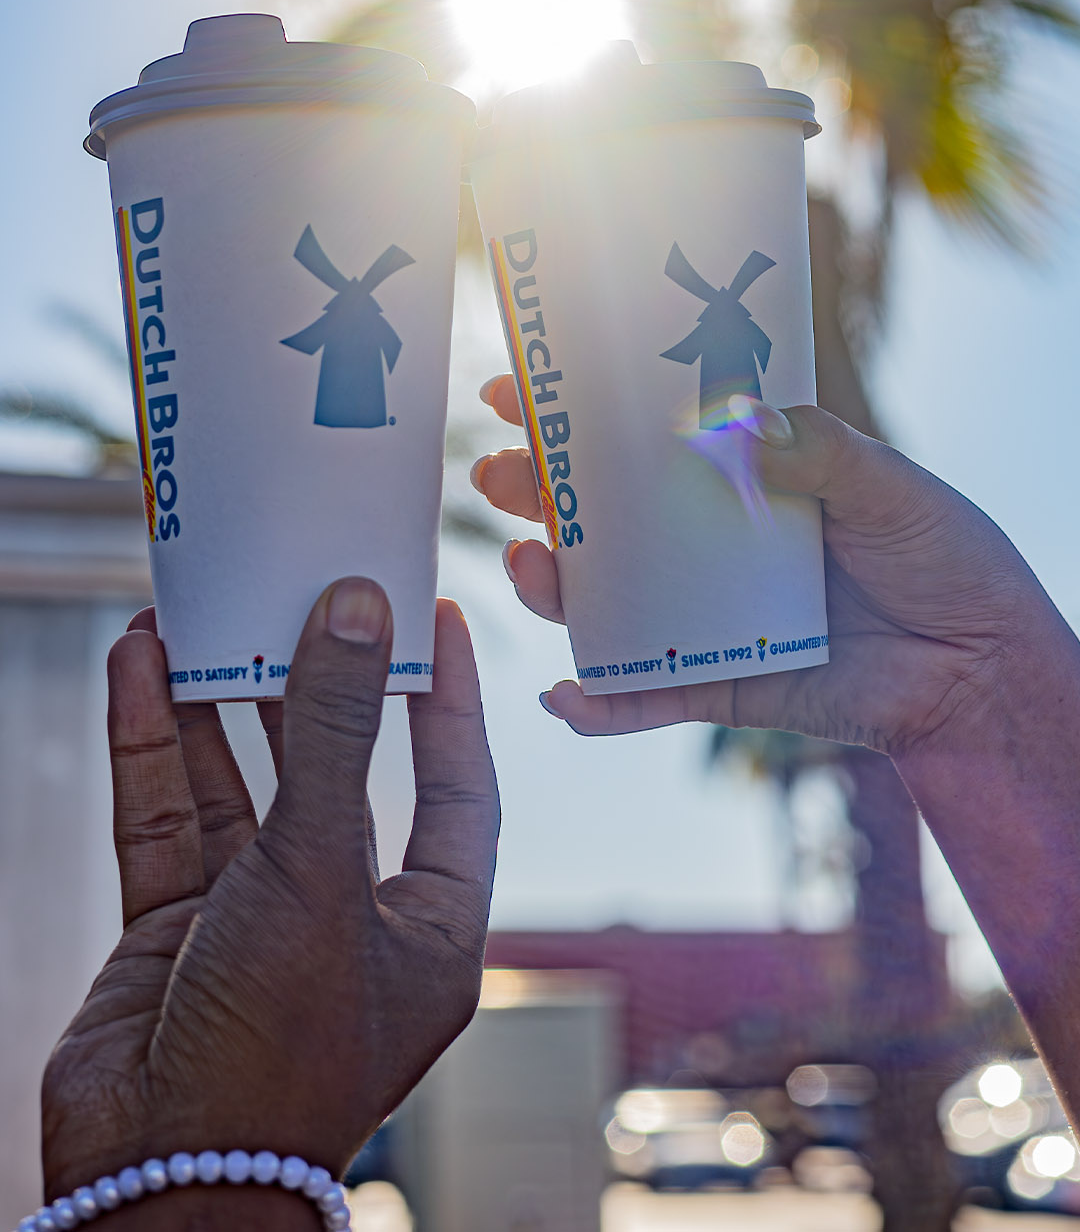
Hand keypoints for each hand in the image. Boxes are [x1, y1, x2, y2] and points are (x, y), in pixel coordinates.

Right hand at [41, 578, 499, 1203]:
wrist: (156, 1175)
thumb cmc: (274, 1046)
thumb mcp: (318, 869)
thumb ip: (337, 735)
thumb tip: (359, 614)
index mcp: (429, 928)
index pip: (456, 787)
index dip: (448, 699)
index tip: (435, 615)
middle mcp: (349, 921)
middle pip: (339, 776)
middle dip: (311, 690)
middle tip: (299, 600)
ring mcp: (258, 924)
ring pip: (241, 790)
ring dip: (215, 707)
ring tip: (194, 620)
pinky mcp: (178, 930)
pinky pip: (169, 820)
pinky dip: (153, 746)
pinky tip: (139, 672)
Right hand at [472, 375, 1063, 756]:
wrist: (980, 672)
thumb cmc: (946, 562)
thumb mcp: (887, 488)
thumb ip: (820, 451)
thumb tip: (743, 421)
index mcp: (741, 481)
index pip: (643, 439)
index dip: (576, 415)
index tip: (517, 391)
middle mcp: (708, 544)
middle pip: (600, 517)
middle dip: (536, 494)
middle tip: (500, 475)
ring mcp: (703, 614)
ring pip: (604, 601)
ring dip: (549, 586)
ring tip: (528, 564)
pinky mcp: (718, 683)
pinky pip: (647, 695)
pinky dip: (602, 705)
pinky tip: (562, 698)